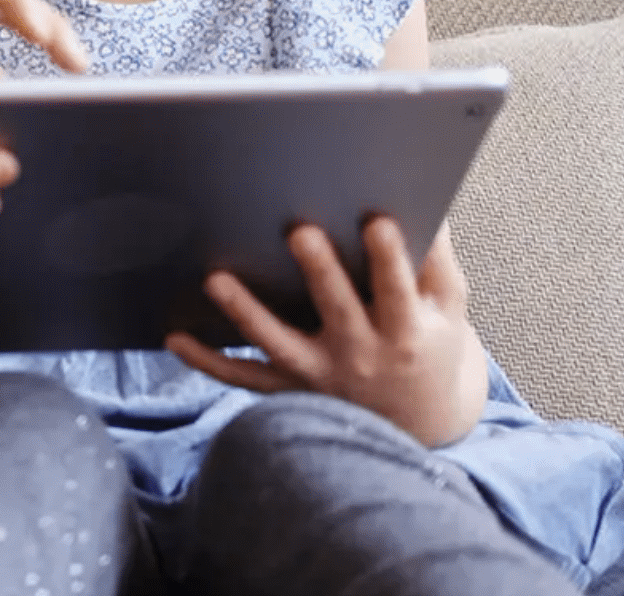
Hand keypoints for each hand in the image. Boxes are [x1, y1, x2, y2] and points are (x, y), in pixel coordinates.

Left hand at [165, 215, 489, 447]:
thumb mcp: (448, 307)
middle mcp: (362, 354)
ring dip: (245, 313)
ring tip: (215, 278)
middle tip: (299, 231)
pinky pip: (242, 378)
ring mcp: (321, 374)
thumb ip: (434, 259)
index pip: (397, 289)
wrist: (420, 421)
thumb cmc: (431, 344)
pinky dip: (207, 362)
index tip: (378, 222)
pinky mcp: (290, 389)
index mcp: (405, 329)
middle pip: (338, 310)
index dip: (389, 258)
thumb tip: (425, 201)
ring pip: (278, 344)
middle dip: (319, 272)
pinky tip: (175, 337)